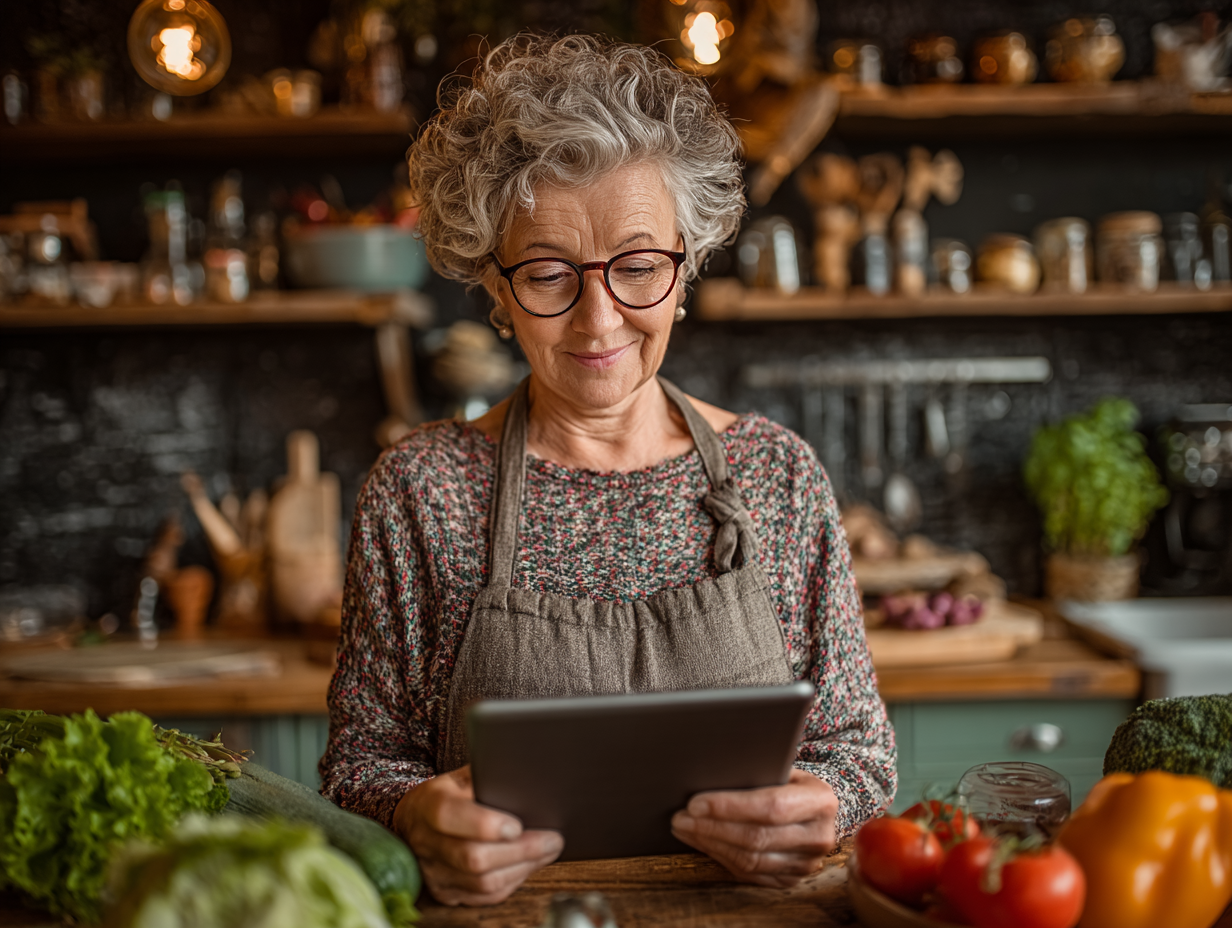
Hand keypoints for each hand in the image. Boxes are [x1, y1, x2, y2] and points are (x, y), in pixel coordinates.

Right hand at [393, 765, 563, 905]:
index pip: (448, 816)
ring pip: (482, 883)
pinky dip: (512, 882)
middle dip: (520, 851)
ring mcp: (433, 871)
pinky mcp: (445, 892)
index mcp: (429, 803)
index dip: (483, 824)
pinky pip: (484, 897)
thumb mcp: (462, 776)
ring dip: (523, 868)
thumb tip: (529, 780)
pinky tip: (528, 866)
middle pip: (473, 857)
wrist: (415, 821)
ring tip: (548, 851)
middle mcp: (426, 841)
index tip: (517, 824)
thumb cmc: (449, 794)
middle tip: (552, 839)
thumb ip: (488, 778)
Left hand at [670, 768, 837, 887]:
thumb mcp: (782, 767)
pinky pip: (749, 873)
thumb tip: (708, 774)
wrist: (814, 807)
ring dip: (710, 844)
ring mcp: (807, 863)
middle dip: (711, 827)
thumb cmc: (789, 780)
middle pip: (755, 837)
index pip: (770, 807)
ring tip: (685, 828)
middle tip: (680, 817)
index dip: (729, 807)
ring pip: (749, 859)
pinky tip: (703, 842)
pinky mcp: (791, 880)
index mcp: (820, 801)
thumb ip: (756, 772)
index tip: (695, 803)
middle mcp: (819, 836)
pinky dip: (720, 857)